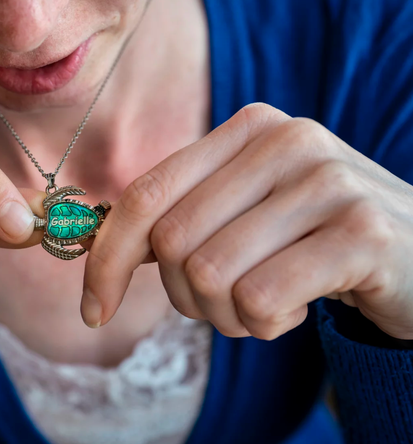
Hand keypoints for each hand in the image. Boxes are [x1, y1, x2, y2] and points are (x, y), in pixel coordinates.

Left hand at [83, 103, 412, 340]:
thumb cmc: (313, 239)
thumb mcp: (245, 211)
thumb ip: (181, 216)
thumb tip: (96, 245)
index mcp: (246, 129)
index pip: (145, 196)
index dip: (107, 258)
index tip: (93, 310)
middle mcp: (285, 141)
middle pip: (173, 242)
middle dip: (184, 297)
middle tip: (224, 304)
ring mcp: (327, 182)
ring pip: (211, 276)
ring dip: (227, 316)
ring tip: (266, 305)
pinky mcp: (361, 233)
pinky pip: (261, 301)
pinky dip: (266, 325)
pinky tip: (299, 308)